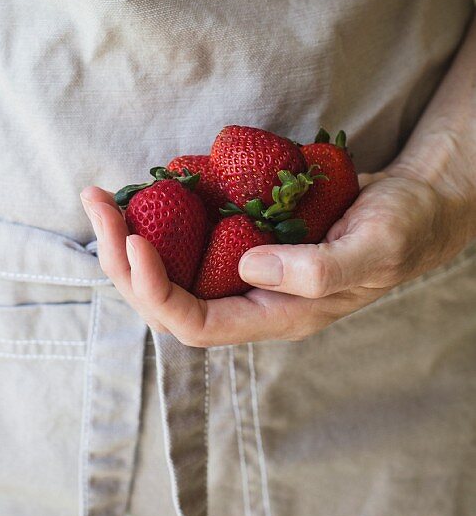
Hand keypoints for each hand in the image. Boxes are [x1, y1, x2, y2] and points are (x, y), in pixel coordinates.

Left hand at [80, 163, 474, 345]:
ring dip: (127, 238)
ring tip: (100, 198)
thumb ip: (318, 269)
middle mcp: (253, 299)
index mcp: (279, 315)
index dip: (156, 291)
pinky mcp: (243, 238)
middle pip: (167, 300)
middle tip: (98, 206)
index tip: (135, 242)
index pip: (198, 325)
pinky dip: (157, 218)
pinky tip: (140, 190)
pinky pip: (187, 239)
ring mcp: (245, 269)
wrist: (416, 205)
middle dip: (123, 260)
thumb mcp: (373, 249)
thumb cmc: (402, 229)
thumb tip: (247, 268)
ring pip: (169, 270)